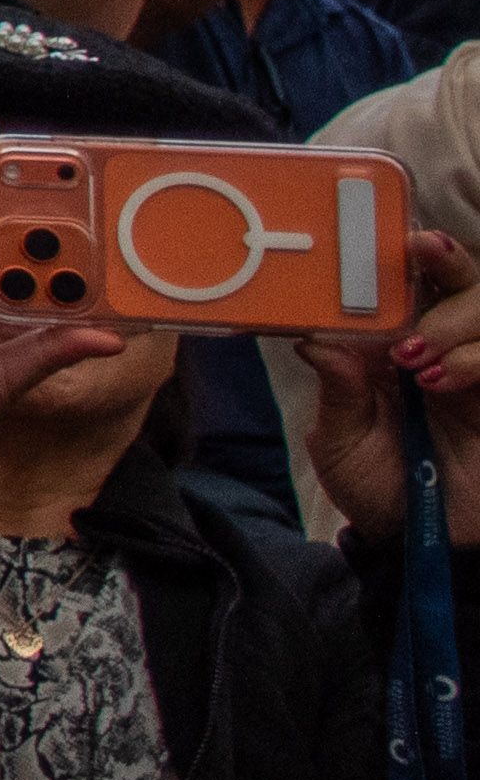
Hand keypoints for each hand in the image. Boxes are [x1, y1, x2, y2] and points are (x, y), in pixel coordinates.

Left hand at [293, 232, 479, 548]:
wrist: (421, 546)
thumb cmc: (377, 488)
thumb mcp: (340, 440)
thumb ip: (337, 389)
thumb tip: (315, 337)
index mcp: (393, 348)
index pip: (408, 286)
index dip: (404, 256)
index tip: (393, 232)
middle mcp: (442, 350)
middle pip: (463, 283)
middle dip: (446, 261)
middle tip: (421, 250)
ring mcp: (478, 373)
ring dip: (456, 320)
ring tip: (417, 359)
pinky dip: (475, 358)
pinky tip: (443, 380)